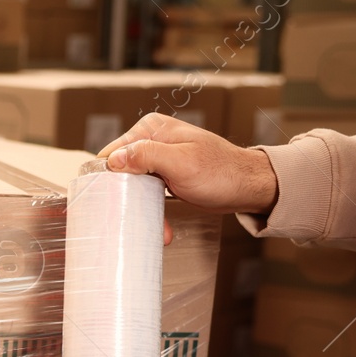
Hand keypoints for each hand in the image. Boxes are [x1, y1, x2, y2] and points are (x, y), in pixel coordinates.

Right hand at [99, 114, 278, 216]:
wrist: (247, 186)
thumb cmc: (221, 173)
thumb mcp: (181, 163)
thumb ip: (147, 156)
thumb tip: (114, 159)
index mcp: (151, 129)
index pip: (112, 152)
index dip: (108, 179)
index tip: (112, 203)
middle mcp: (151, 139)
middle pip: (119, 171)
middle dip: (126, 198)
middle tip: (135, 220)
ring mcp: (157, 157)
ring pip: (132, 185)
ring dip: (140, 208)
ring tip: (159, 227)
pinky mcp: (164, 173)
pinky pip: (146, 192)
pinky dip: (151, 209)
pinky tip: (164, 226)